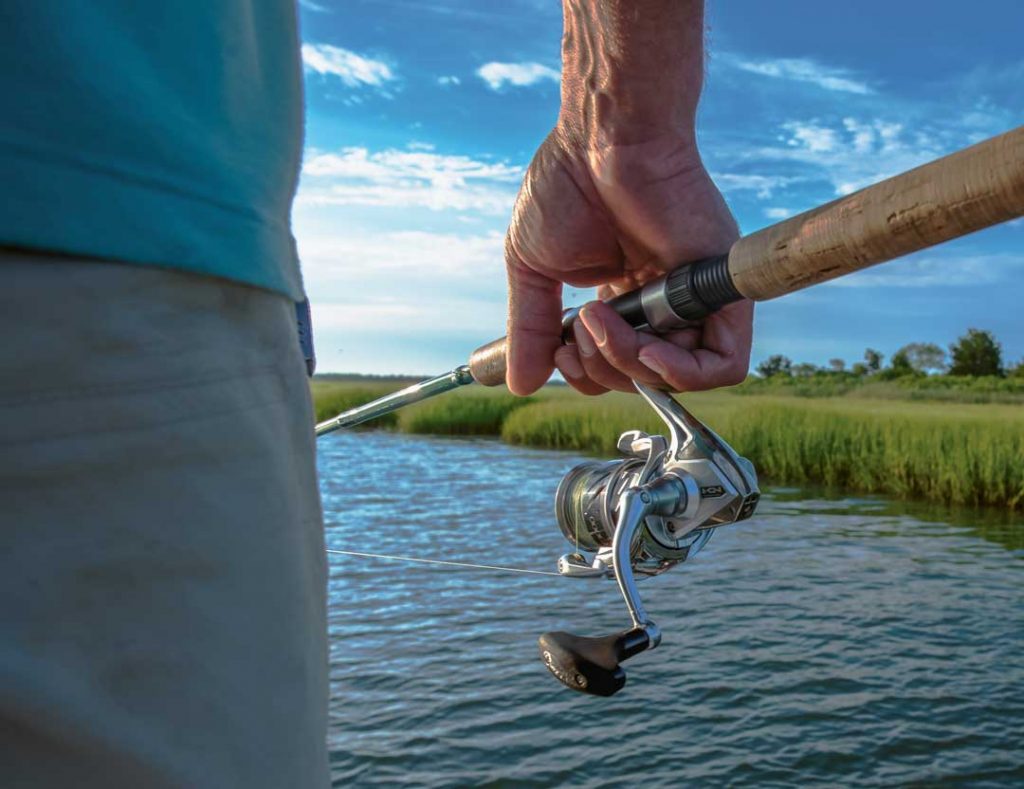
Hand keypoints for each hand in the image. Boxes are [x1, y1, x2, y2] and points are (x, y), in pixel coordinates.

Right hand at [504, 130, 753, 395]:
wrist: (603, 138)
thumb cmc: (567, 185)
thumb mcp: (532, 269)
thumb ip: (530, 328)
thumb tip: (521, 383)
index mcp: (622, 297)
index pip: (613, 366)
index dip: (585, 373)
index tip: (559, 346)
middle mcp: (660, 302)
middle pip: (641, 377)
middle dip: (600, 369)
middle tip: (578, 328)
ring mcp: (692, 297)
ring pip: (677, 377)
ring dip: (628, 366)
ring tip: (599, 322)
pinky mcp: (720, 289)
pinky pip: (723, 363)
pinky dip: (681, 373)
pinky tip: (646, 351)